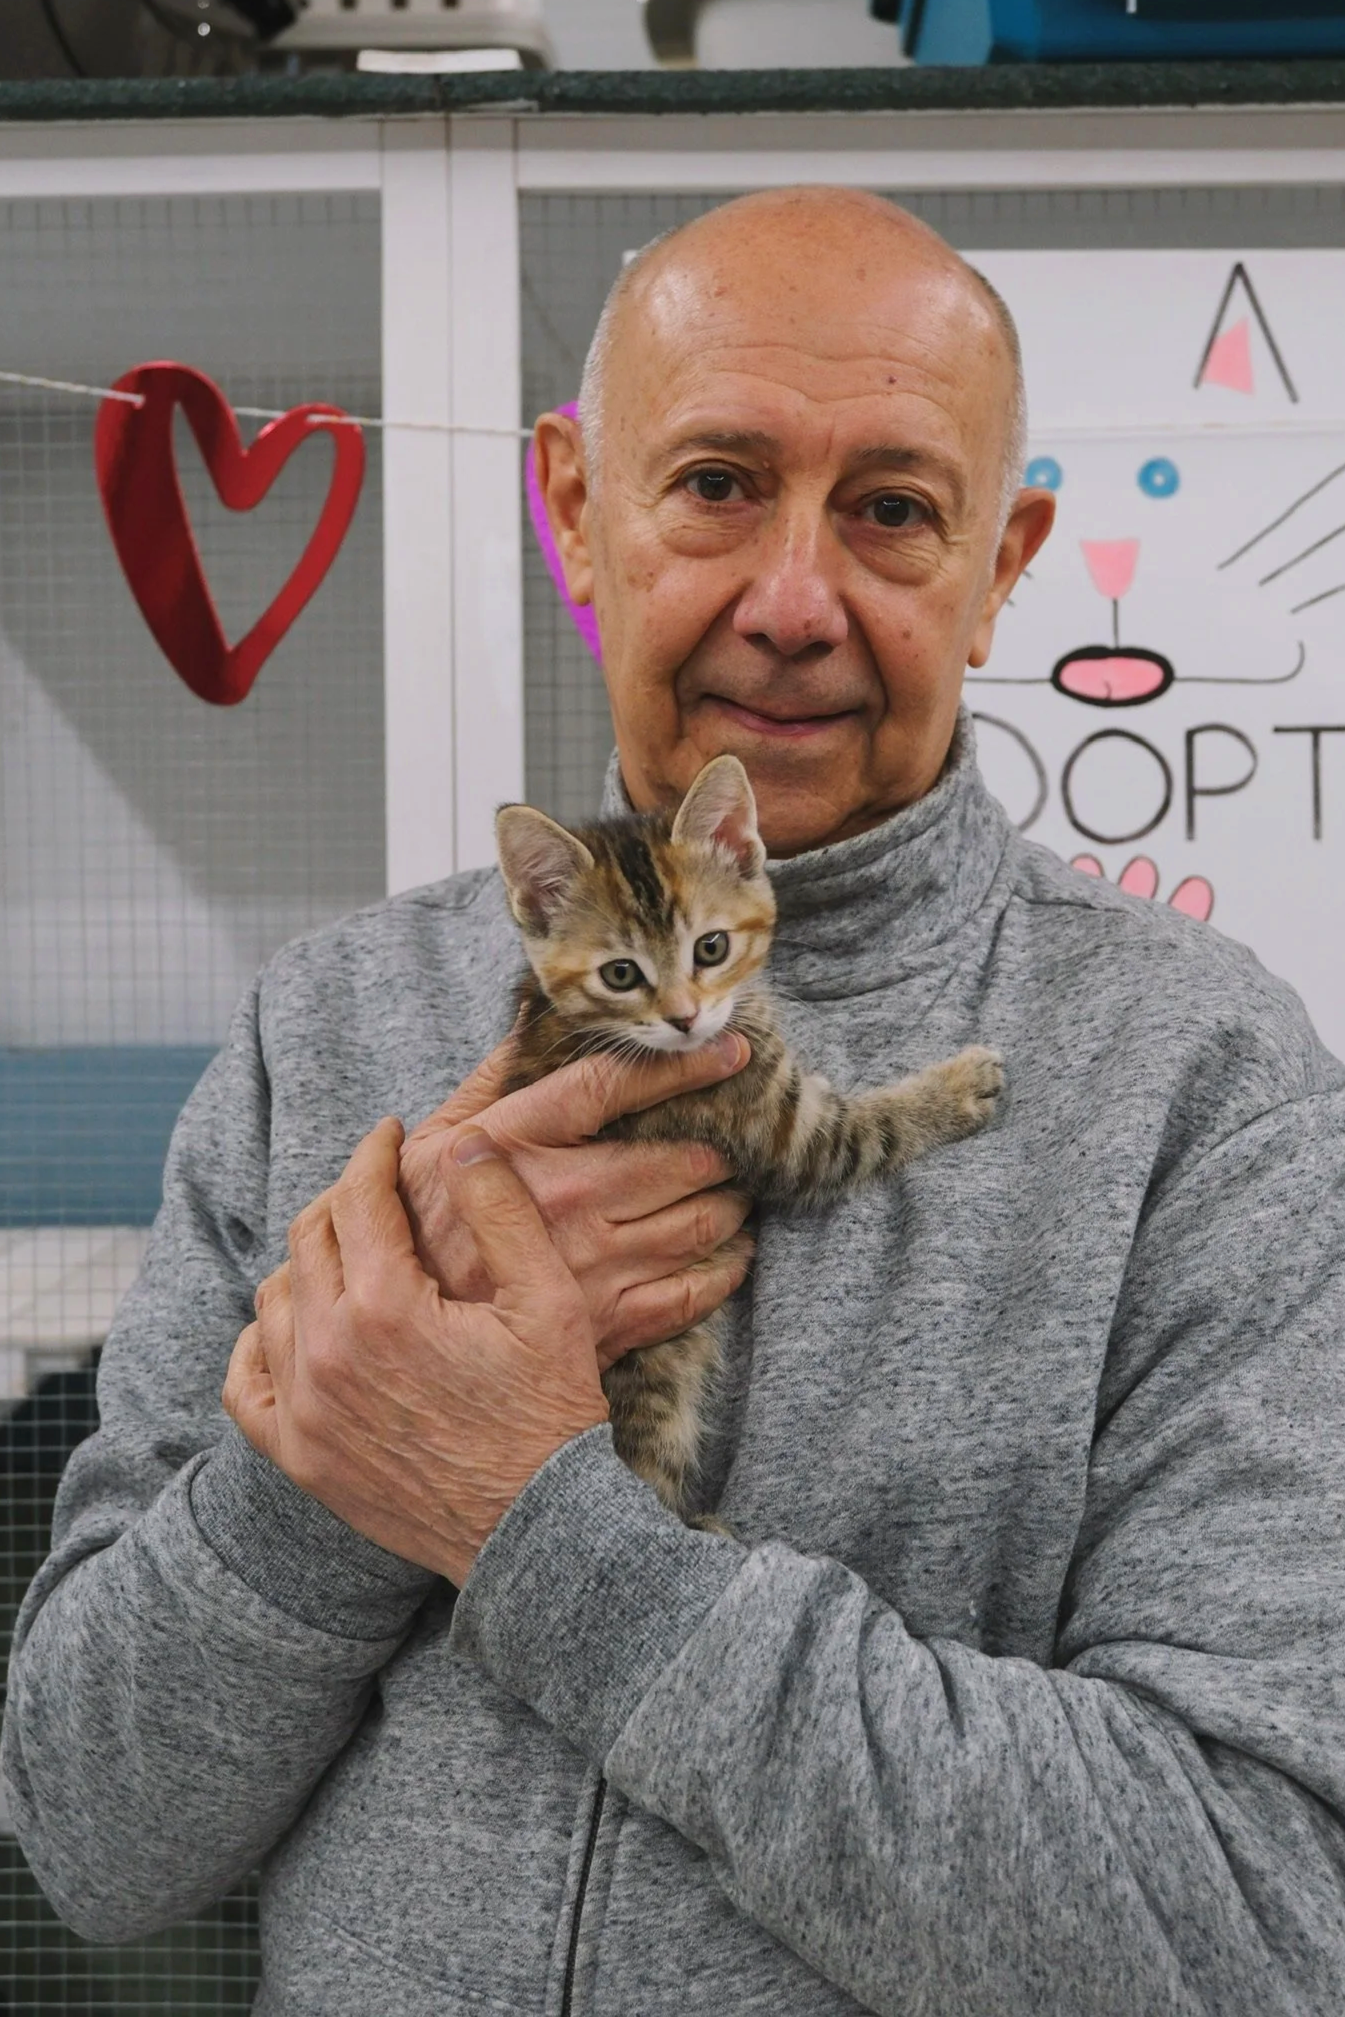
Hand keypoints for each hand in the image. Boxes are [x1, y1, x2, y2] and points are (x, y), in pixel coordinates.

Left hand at [223, 1119, 604, 1586]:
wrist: (534, 1532)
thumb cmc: (550, 1414)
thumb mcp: (548, 1300)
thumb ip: (500, 1210)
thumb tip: (461, 1140)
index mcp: (385, 1305)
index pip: (357, 1197)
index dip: (374, 1153)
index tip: (391, 1135)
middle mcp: (327, 1351)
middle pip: (310, 1239)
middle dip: (343, 1199)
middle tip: (377, 1187)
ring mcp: (305, 1409)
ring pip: (273, 1301)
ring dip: (306, 1263)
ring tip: (347, 1252)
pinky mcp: (300, 1457)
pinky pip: (245, 1384)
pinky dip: (257, 1345)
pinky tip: (290, 1329)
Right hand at [398, 1030, 753, 1371]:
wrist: (409, 1343)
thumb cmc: (420, 1229)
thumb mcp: (435, 1144)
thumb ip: (491, 1081)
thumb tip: (534, 1018)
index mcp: (516, 1145)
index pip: (612, 1088)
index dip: (680, 1066)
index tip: (730, 1051)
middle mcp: (563, 1200)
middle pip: (678, 1158)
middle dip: (721, 1144)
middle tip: (736, 1136)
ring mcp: (593, 1264)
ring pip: (701, 1221)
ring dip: (732, 1199)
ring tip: (735, 1186)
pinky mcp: (611, 1321)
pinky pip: (696, 1290)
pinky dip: (727, 1266)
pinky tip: (732, 1249)